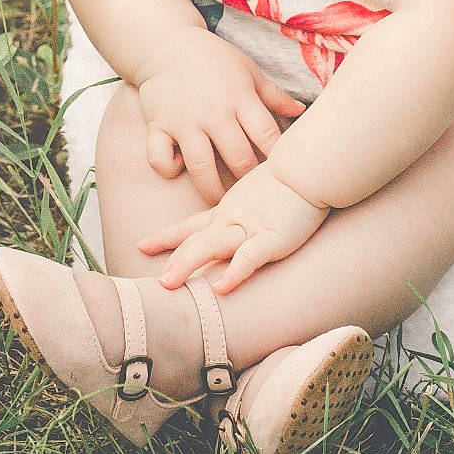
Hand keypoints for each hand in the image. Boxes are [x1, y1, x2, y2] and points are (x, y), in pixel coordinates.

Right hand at [137, 27, 305, 205]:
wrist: (166, 44)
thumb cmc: (213, 59)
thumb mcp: (248, 70)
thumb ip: (274, 95)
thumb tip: (301, 110)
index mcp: (240, 97)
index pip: (267, 135)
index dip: (277, 157)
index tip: (280, 172)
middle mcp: (214, 112)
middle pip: (238, 158)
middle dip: (248, 180)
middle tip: (252, 194)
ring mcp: (184, 121)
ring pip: (201, 168)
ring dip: (213, 190)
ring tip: (220, 201)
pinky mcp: (158, 126)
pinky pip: (160, 159)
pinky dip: (168, 168)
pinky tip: (179, 166)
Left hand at [138, 162, 328, 294]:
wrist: (310, 166)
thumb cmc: (290, 176)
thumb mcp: (258, 190)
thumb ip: (245, 204)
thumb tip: (234, 216)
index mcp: (228, 209)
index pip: (191, 225)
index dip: (166, 237)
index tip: (143, 246)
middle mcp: (233, 219)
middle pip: (196, 240)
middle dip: (173, 259)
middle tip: (155, 281)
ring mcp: (251, 228)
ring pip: (212, 246)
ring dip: (189, 264)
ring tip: (170, 283)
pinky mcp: (272, 238)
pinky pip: (249, 257)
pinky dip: (234, 273)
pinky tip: (221, 288)